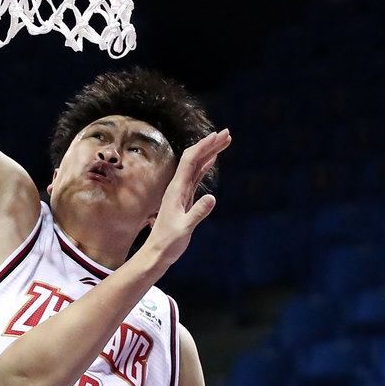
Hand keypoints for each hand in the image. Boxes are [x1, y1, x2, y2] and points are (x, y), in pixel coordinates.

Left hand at [144, 129, 230, 268]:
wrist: (157, 252)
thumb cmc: (168, 242)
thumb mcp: (185, 229)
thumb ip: (198, 213)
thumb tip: (212, 198)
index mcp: (176, 189)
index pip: (190, 161)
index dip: (204, 146)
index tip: (218, 136)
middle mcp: (178, 186)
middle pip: (194, 158)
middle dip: (210, 144)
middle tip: (227, 133)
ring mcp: (181, 191)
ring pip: (197, 166)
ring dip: (210, 152)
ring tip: (224, 141)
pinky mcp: (185, 198)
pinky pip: (196, 176)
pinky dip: (205, 165)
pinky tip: (212, 160)